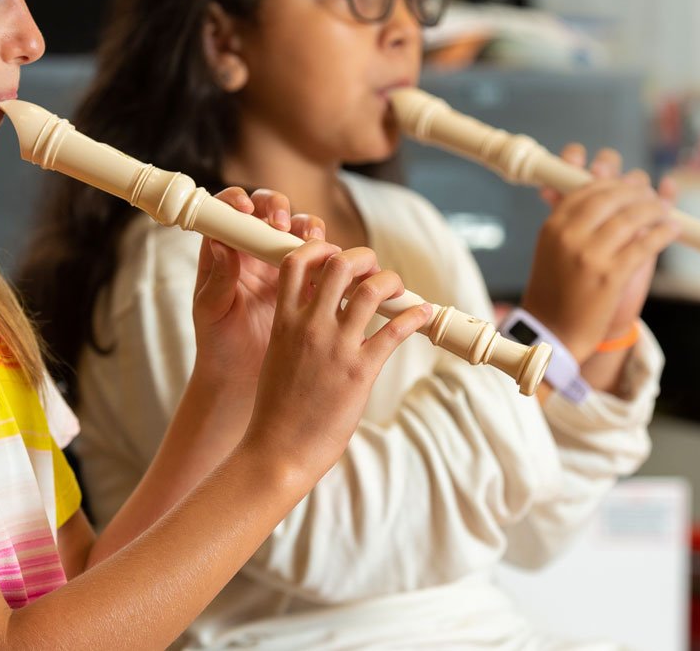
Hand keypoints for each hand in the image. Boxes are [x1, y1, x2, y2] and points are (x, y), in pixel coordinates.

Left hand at [191, 188, 322, 395]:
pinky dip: (330, 256)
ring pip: (299, 231)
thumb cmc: (218, 343)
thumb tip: (220, 244)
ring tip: (312, 242)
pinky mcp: (307, 283)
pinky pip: (322, 260)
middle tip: (282, 225)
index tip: (246, 209)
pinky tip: (334, 264)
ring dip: (308, 228)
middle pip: (269, 211)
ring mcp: (282, 265)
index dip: (238, 202)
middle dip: (279, 208)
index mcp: (226, 252)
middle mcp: (254, 252)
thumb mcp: (212, 311)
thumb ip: (218, 279)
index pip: (230, 212)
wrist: (242, 378)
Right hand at [237, 243, 428, 490]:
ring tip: (397, 290)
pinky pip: (395, 331)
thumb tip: (318, 310)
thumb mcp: (278, 355)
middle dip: (364, 258)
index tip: (335, 257)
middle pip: (341, 263)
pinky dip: (415, 316)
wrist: (277, 450)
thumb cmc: (276, 409)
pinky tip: (423, 314)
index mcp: (284, 321)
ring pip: (371, 290)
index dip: (321, 248)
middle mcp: (310, 326)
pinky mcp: (360, 371)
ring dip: (391, 282)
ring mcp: (336, 347)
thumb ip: (295, 328)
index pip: (298, 261)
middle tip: (372, 272)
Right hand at [522, 145, 678, 359]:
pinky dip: (663, 233)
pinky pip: (644, 245)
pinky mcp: (610, 276)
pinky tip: (672, 229)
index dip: (612, 181)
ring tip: (664, 210)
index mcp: (553, 226)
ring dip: (654, 209)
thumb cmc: (558, 291)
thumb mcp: (556, 249)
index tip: (628, 184)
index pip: (586, 188)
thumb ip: (576, 221)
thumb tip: (603, 184)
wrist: (554, 333)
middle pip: (610, 197)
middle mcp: (569, 235)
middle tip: (650, 196)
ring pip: (630, 217)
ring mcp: (589, 255)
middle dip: (636, 191)